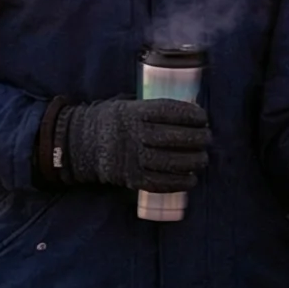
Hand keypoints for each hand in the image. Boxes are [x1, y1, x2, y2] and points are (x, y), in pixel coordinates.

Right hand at [52, 98, 208, 191]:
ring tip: (203, 159)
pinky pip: (159, 182)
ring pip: (169, 161)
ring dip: (193, 161)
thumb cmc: (112, 122)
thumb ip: (152, 109)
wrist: (81, 144)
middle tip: (207, 138)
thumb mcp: (127, 105)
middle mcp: (133, 135)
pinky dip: (179, 182)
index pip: (167, 111)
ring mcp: (131, 158)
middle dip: (197, 138)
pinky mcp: (131, 178)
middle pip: (172, 137)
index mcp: (133, 113)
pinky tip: (192, 179)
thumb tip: (189, 111)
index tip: (203, 116)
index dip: (189, 114)